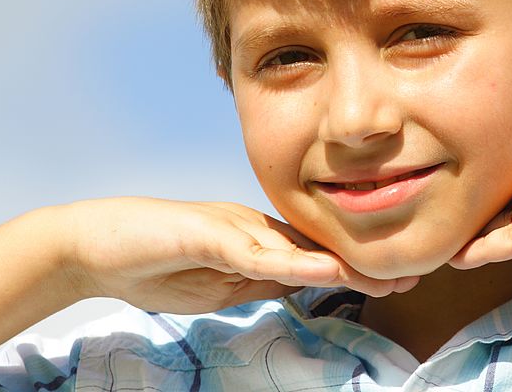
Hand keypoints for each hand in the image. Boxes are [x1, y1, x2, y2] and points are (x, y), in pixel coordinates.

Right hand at [61, 197, 418, 314]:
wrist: (97, 247)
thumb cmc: (157, 265)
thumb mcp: (220, 284)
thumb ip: (260, 281)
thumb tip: (303, 285)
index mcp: (257, 238)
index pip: (313, 254)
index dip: (355, 266)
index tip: (394, 278)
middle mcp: (253, 225)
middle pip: (317, 246)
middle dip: (365, 262)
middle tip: (414, 271)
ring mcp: (232, 226)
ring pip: (296, 246)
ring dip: (344, 261)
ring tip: (387, 274)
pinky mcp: (207, 233)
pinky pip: (255, 252)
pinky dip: (292, 263)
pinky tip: (325, 271)